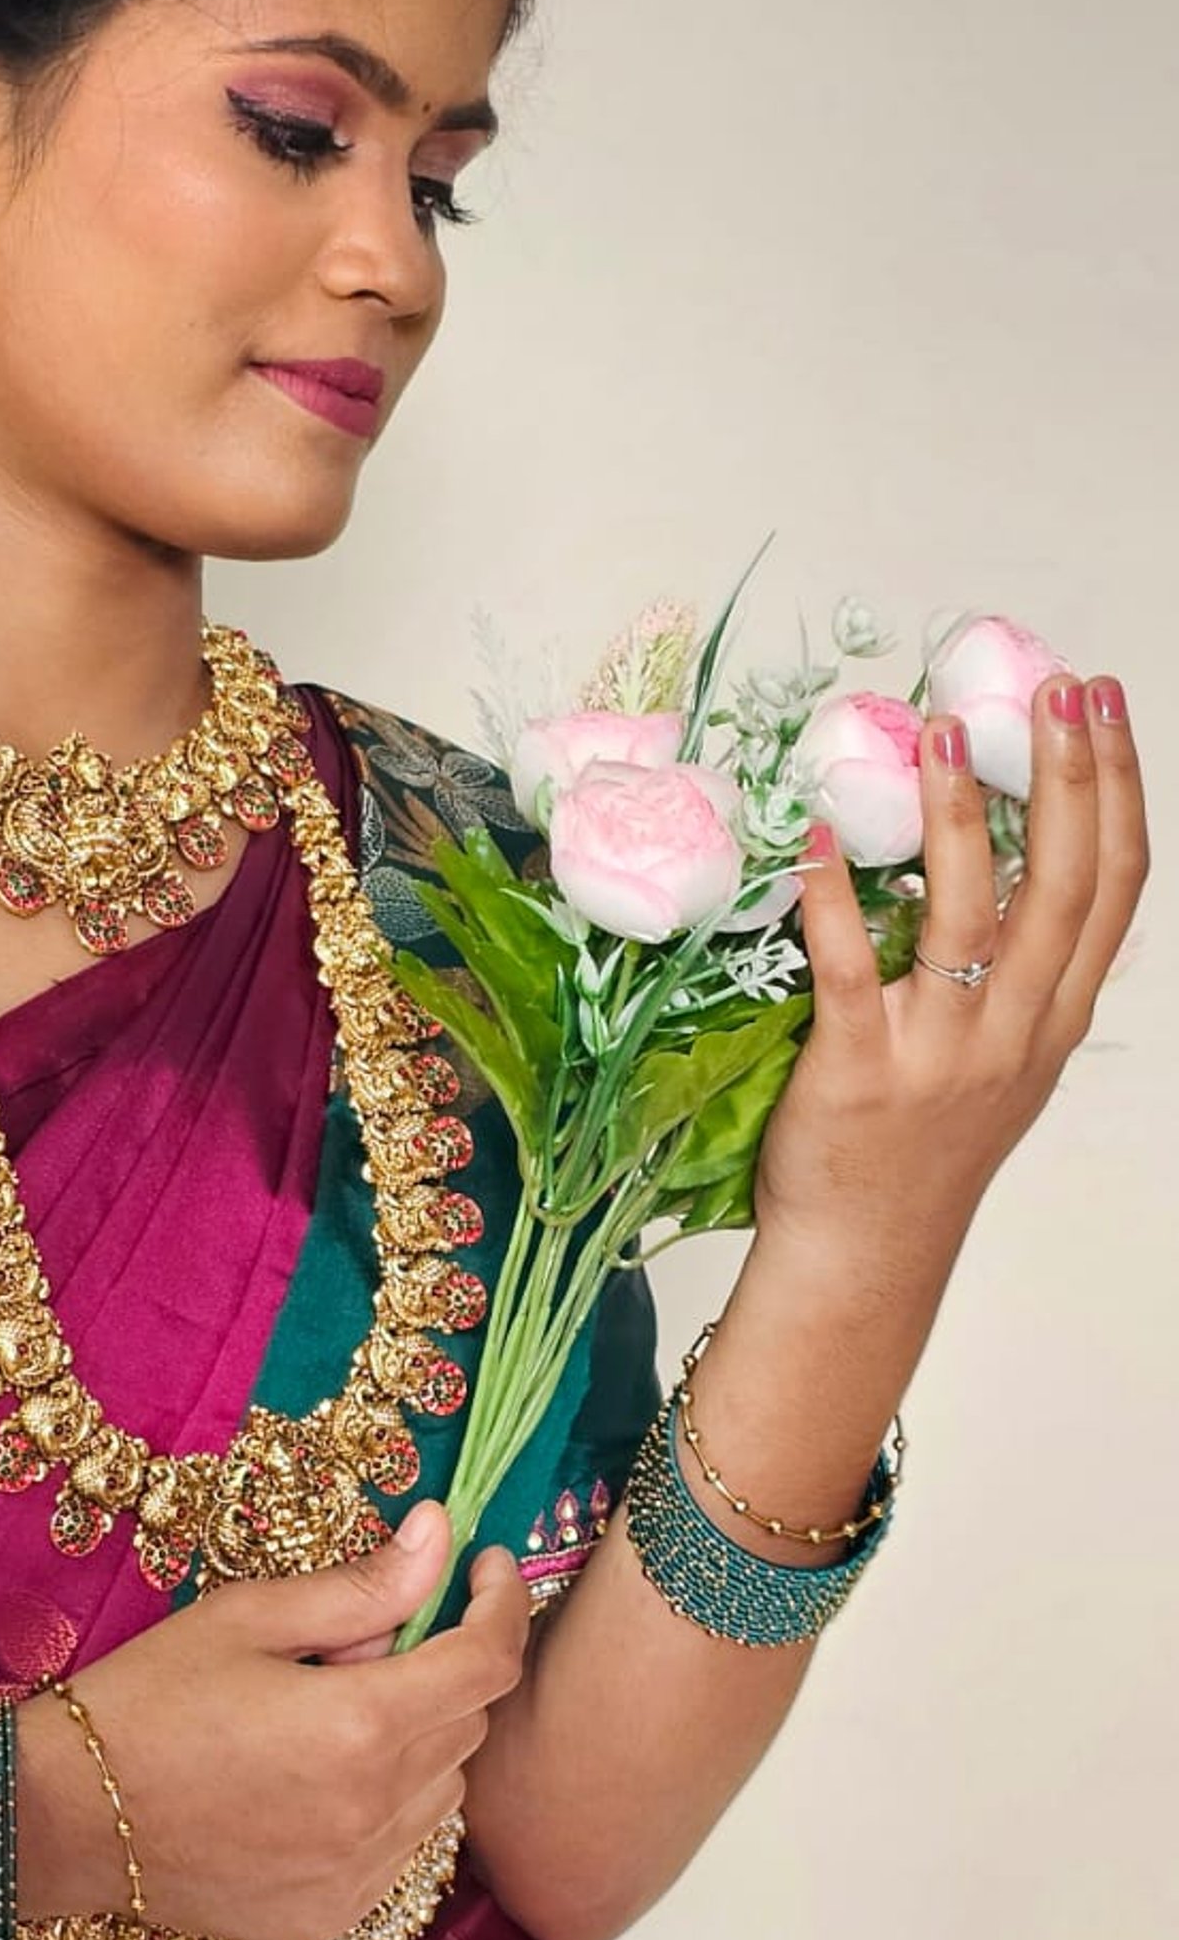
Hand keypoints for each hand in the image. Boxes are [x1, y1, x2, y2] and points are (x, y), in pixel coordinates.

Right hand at [18, 1504, 530, 1939]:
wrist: (64, 1819)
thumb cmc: (146, 1700)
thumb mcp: (247, 1618)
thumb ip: (361, 1586)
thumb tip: (441, 1533)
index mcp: (362, 1725)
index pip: (487, 1661)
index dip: (502, 1603)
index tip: (484, 1566)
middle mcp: (377, 1811)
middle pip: (469, 1723)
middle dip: (440, 1667)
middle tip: (355, 1645)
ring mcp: (358, 1876)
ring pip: (444, 1791)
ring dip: (419, 1740)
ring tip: (327, 1717)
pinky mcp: (332, 1916)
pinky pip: (402, 1850)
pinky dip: (387, 1806)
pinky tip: (315, 1783)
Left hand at [753, 671, 1148, 1271]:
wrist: (866, 1255)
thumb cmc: (922, 1152)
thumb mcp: (1006, 1062)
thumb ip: (1023, 975)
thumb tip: (1011, 859)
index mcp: (1056, 1019)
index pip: (1114, 887)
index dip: (1119, 788)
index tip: (1102, 706)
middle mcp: (1014, 1030)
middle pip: (1061, 883)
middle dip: (1067, 773)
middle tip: (1052, 684)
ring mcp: (940, 1050)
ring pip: (968, 913)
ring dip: (955, 810)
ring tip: (941, 726)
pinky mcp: (857, 1068)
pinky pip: (848, 966)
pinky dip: (834, 894)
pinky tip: (820, 830)